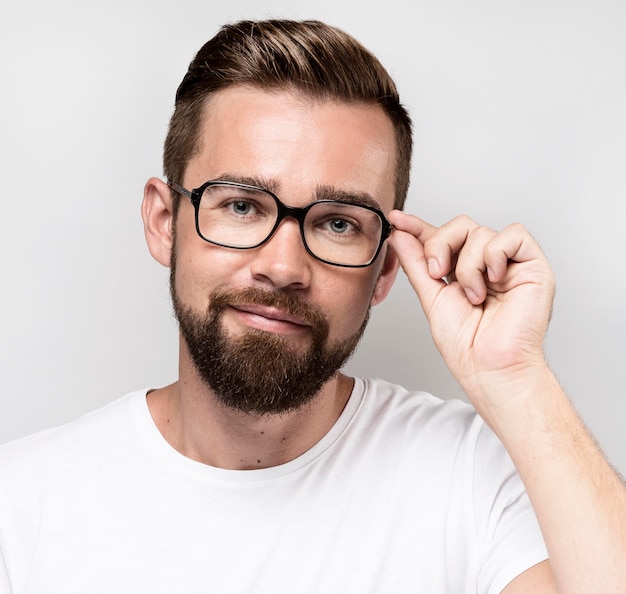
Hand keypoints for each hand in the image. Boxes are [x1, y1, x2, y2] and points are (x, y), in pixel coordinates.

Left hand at [387, 211, 555, 410]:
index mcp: (461, 270)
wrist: (488, 366)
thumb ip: (416, 263)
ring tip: (474, 295)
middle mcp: (486, 263)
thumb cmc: (465, 343)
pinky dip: (495, 255)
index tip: (397, 220)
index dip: (418, 226)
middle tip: (437, 272)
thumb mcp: (431, 296)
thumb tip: (401, 235)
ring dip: (468, 265)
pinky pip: (513, 234)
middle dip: (440, 244)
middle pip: (460, 225)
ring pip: (481, 231)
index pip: (441, 238)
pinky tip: (494, 280)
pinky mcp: (533, 264)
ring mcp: (509, 263)